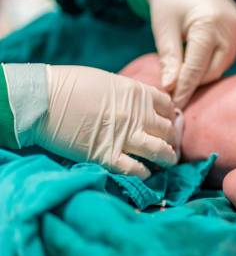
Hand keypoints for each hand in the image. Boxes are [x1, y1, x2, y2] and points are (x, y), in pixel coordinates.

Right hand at [31, 66, 177, 179]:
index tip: (168, 123)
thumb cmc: (68, 85)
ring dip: (167, 158)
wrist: (42, 99)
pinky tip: (144, 172)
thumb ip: (128, 95)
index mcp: (137, 93)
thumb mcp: (109, 81)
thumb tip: (138, 106)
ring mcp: (124, 137)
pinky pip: (135, 170)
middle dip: (172, 139)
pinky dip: (144, 173)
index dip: (171, 117)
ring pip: (160, 151)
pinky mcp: (107, 156)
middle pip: (168, 130)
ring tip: (167, 161)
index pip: (168, 107)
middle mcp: (137, 115)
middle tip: (170, 145)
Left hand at [149, 0, 235, 108]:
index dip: (184, 89)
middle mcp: (231, 27)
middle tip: (173, 93)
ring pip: (222, 66)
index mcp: (210, 24)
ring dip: (203, 74)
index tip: (173, 106)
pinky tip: (198, 66)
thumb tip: (170, 88)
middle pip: (213, 70)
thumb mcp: (164, 28)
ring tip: (183, 78)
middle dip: (193, 83)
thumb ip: (169, 59)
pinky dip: (213, 63)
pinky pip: (228, 56)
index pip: (197, 68)